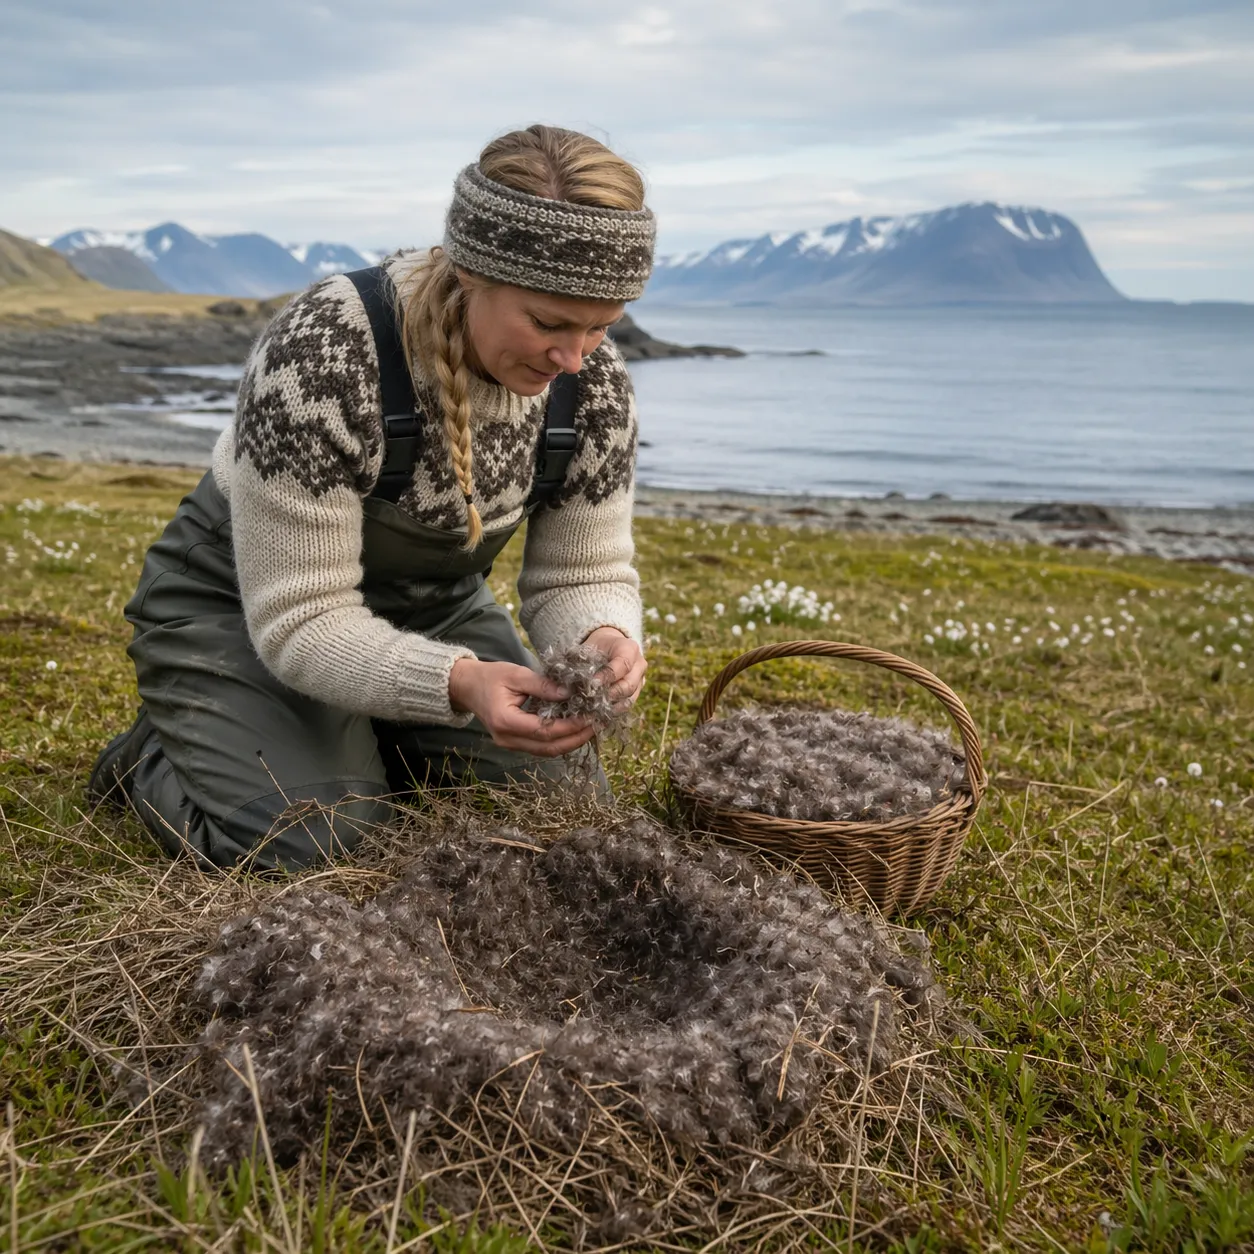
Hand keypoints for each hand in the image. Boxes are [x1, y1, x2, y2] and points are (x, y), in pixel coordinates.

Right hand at [448, 658, 595, 757]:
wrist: (467, 686)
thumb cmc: (490, 676)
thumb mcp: (516, 674)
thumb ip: (543, 685)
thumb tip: (570, 693)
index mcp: (505, 721)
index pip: (545, 730)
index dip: (570, 726)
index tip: (590, 716)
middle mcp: (507, 739)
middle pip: (549, 747)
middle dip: (577, 738)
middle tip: (598, 724)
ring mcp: (509, 744)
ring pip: (547, 751)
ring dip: (571, 741)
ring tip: (592, 727)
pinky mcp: (514, 743)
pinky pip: (542, 747)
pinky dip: (560, 740)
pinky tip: (576, 729)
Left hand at [583, 626, 646, 711]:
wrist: (607, 648)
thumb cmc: (594, 648)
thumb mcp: (587, 648)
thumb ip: (579, 663)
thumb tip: (564, 687)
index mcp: (629, 648)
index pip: (623, 664)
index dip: (608, 676)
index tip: (592, 684)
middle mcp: (639, 666)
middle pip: (629, 685)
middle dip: (610, 695)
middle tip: (592, 702)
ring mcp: (640, 682)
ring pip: (629, 699)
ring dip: (611, 708)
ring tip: (593, 714)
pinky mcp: (635, 695)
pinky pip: (626, 708)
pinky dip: (612, 714)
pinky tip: (598, 719)